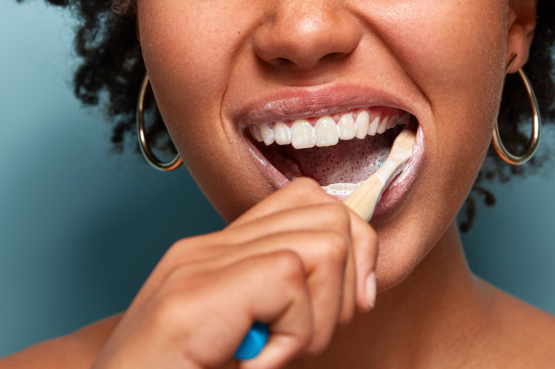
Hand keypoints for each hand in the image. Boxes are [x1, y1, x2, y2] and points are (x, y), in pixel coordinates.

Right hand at [91, 177, 377, 368]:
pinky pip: (292, 280)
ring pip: (324, 244)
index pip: (309, 202)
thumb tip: (357, 283)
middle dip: (344, 284)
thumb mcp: (246, 343)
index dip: (350, 252)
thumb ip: (280, 306)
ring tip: (274, 353)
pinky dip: (293, 337)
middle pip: (328, 214)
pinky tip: (253, 364)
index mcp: (215, 256)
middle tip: (302, 339)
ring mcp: (197, 265)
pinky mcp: (197, 293)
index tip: (338, 313)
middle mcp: (204, 250)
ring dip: (319, 316)